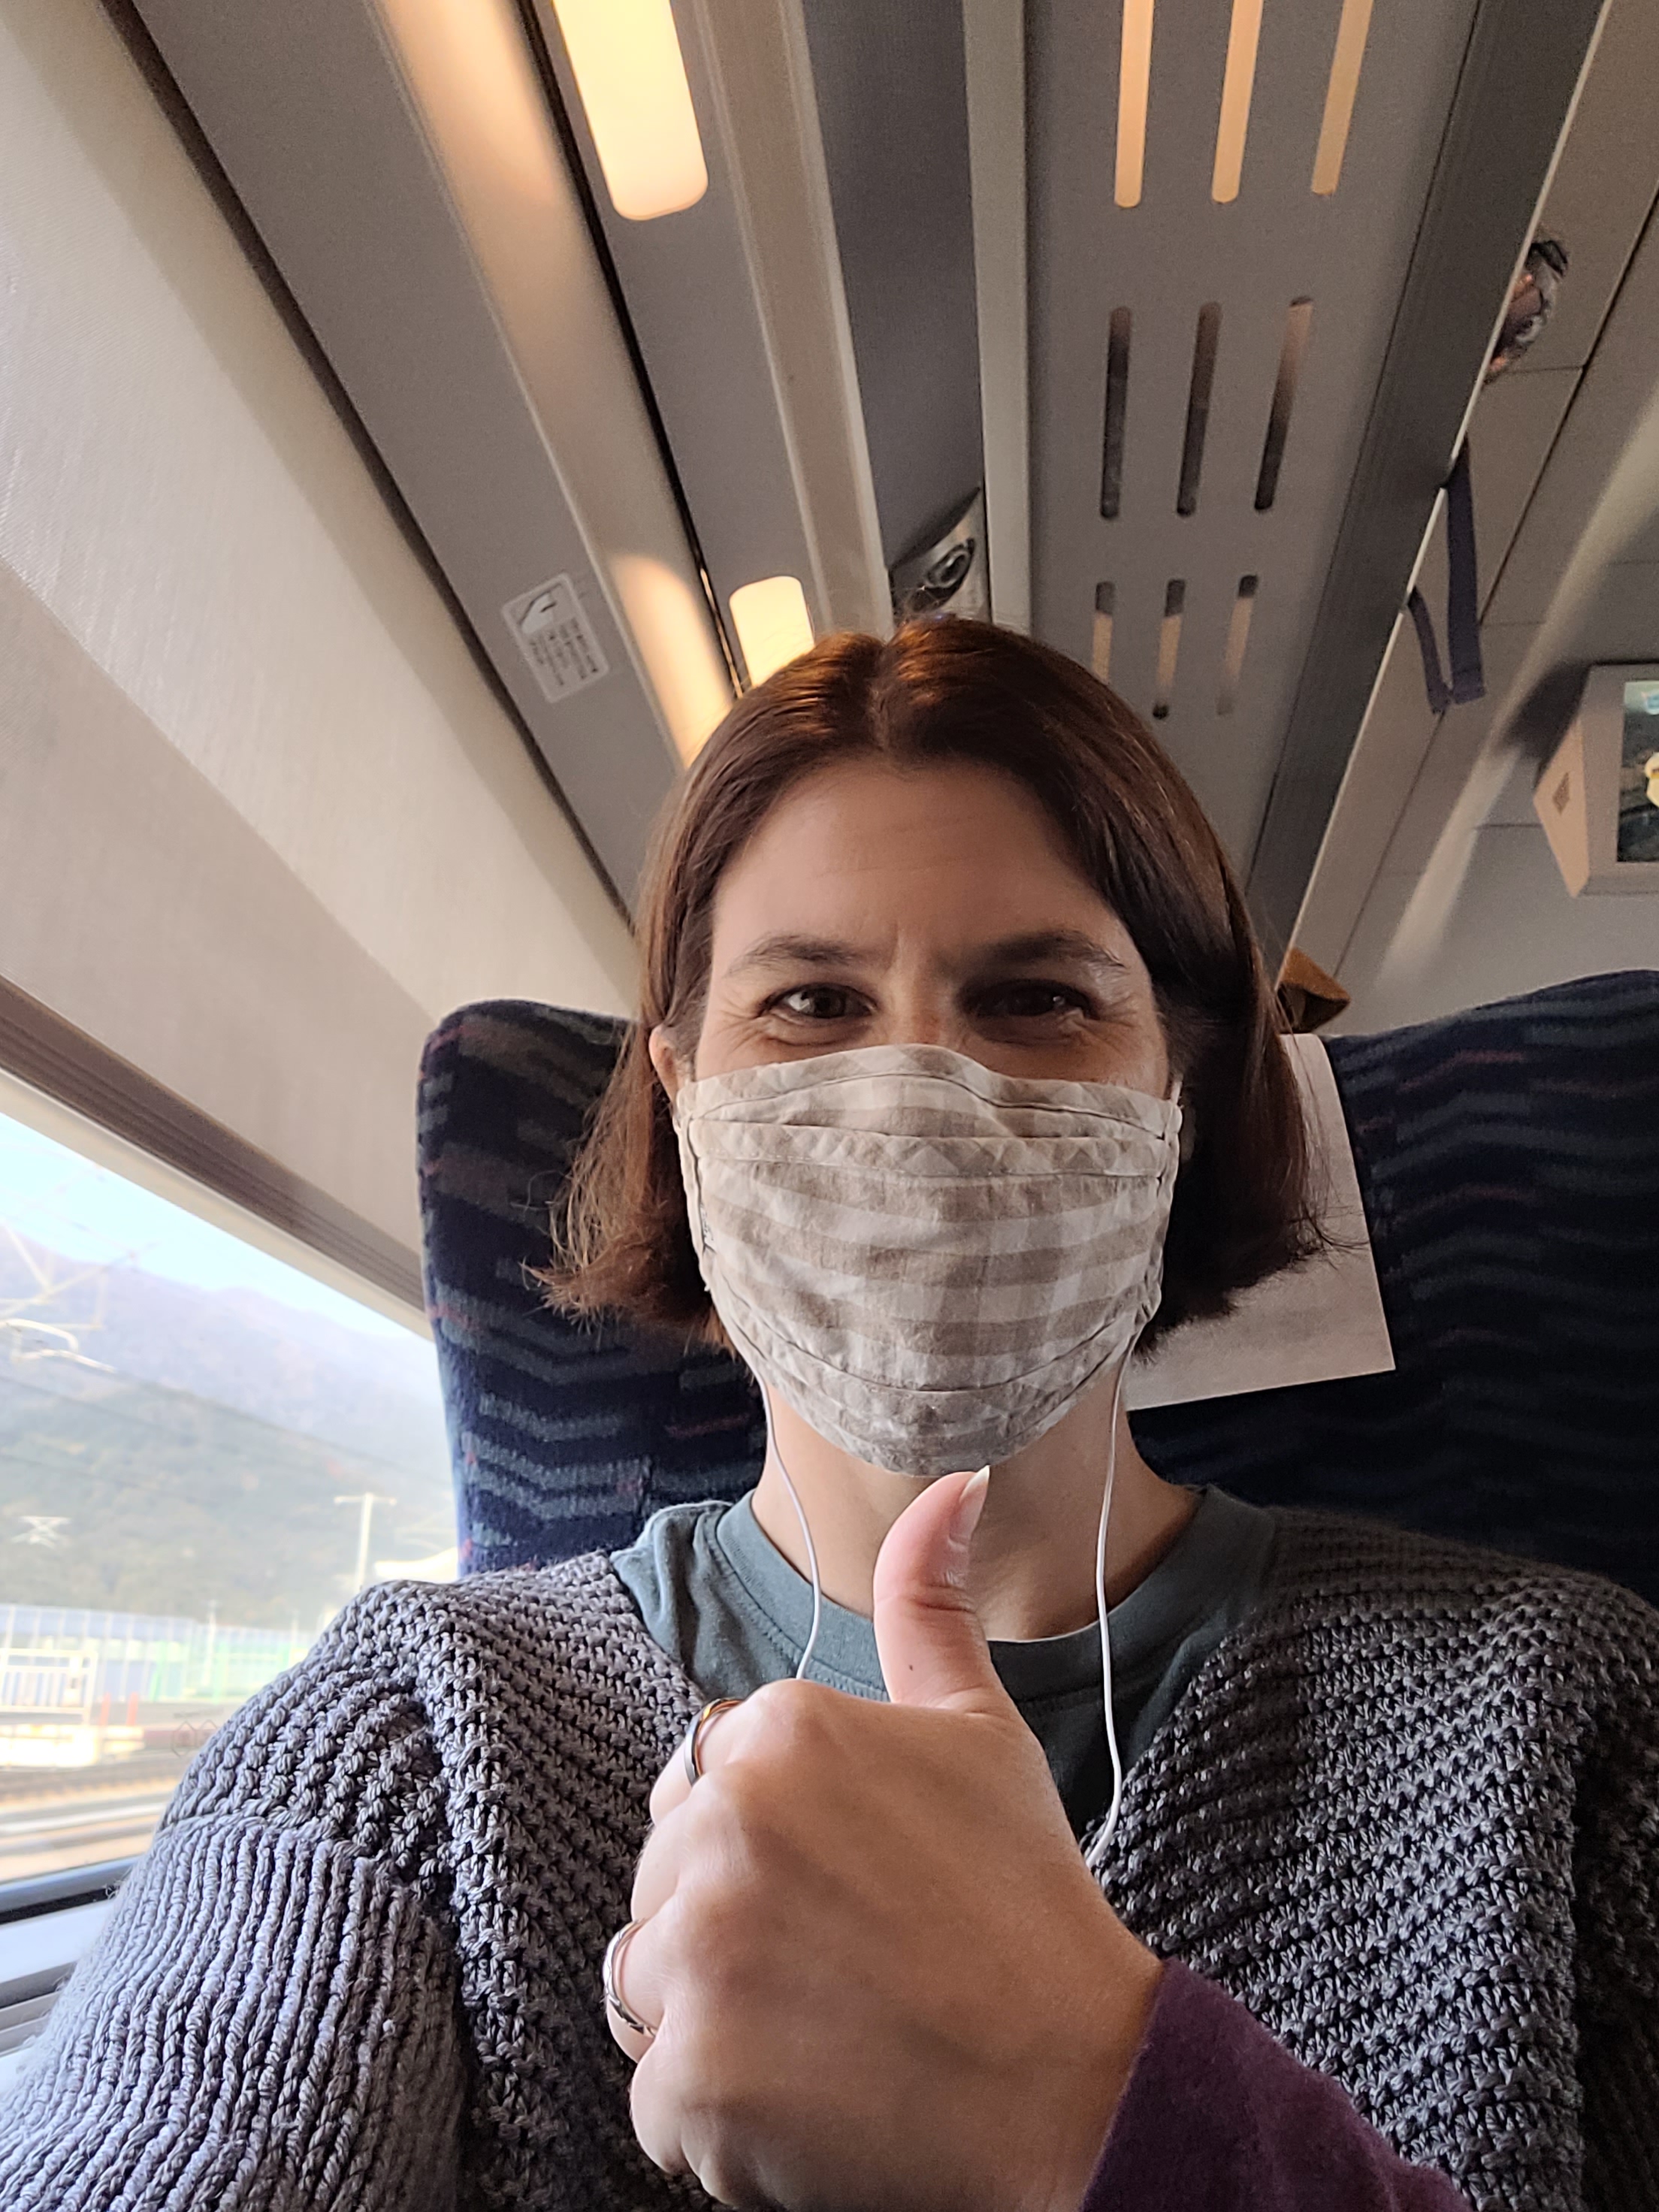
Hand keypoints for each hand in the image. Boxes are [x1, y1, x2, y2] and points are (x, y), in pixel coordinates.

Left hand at [609, 1470, 1163, 2210]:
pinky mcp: (687, 2077)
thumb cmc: (1023, 1901)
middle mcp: (721, 1824)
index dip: (771, 1845)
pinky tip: (809, 2096)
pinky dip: (716, 2115)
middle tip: (843, 1960)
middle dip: (727, 1923)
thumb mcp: (978, 1728)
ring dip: (711, 2016)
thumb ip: (929, 1601)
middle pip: (662, 1879)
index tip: (849, 1884)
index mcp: (776, 1730)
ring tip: (824, 2025)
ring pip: (645, 1982)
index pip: (702, 1784)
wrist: (1074, 2082)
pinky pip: (654, 2094)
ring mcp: (697, 1955)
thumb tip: (951, 1482)